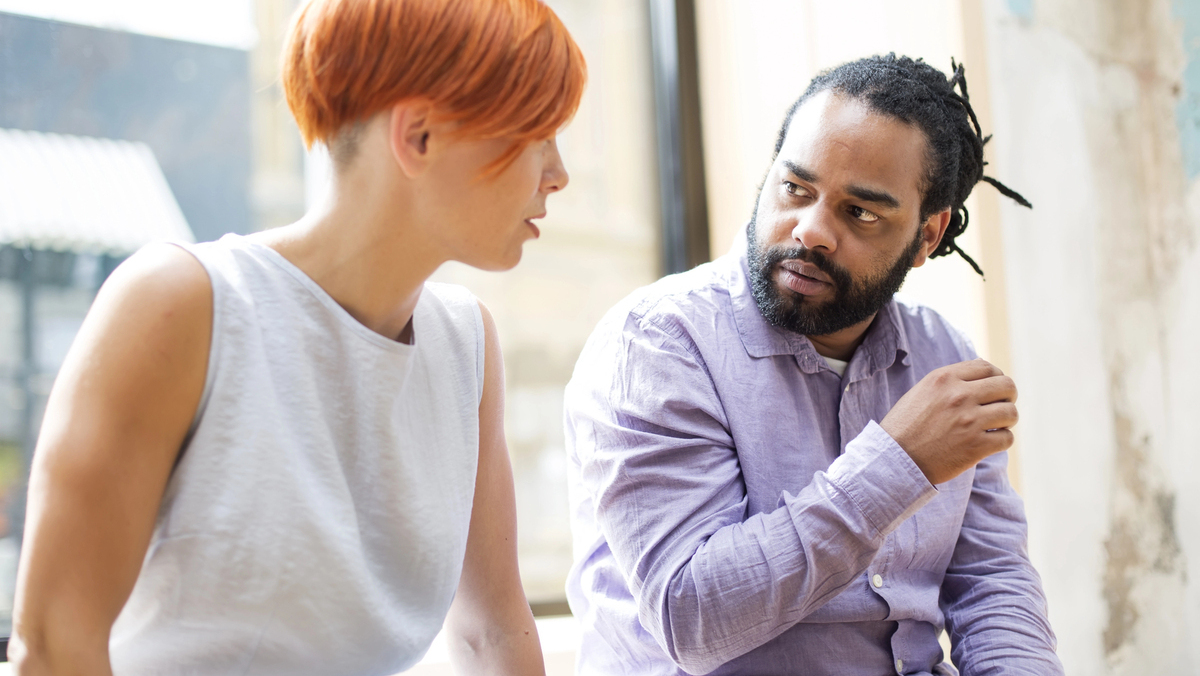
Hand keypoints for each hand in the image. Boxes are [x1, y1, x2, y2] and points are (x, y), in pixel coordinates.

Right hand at [880, 358, 1017, 484]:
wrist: (894, 459)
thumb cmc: (906, 426)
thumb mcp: (922, 391)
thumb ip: (950, 380)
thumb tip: (983, 369)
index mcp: (944, 379)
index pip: (987, 367)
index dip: (996, 377)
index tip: (994, 390)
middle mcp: (959, 396)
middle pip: (1006, 386)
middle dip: (1008, 397)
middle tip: (1000, 407)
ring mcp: (969, 421)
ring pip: (1011, 413)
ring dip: (1007, 420)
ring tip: (995, 426)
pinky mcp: (975, 446)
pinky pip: (1007, 438)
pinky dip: (1002, 441)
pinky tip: (989, 443)